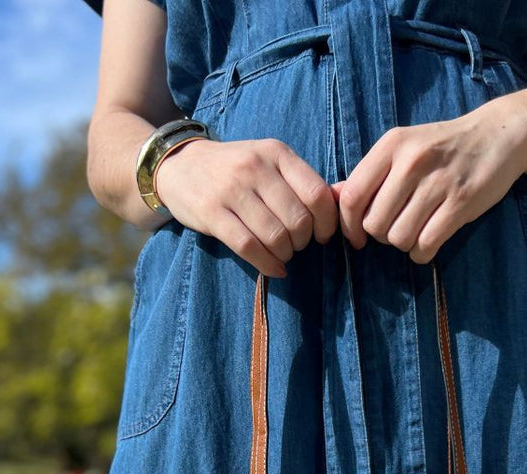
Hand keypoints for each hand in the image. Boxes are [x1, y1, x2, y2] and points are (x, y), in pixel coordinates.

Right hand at [153, 137, 340, 276]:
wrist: (180, 165)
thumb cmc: (235, 169)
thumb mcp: (270, 162)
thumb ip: (304, 181)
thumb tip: (346, 198)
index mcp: (277, 152)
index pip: (317, 194)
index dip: (327, 224)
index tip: (321, 235)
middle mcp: (255, 167)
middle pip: (298, 221)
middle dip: (302, 242)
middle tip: (295, 245)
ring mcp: (232, 190)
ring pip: (275, 237)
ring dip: (285, 255)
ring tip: (282, 254)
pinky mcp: (212, 213)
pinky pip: (249, 247)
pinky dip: (267, 265)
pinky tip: (273, 268)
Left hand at [331, 98, 526, 262]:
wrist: (499, 135)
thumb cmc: (442, 148)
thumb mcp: (402, 149)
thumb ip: (368, 174)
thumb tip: (331, 195)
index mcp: (392, 145)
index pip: (352, 197)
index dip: (349, 226)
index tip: (358, 237)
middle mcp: (413, 161)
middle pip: (375, 224)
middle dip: (382, 235)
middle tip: (398, 226)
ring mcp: (439, 182)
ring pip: (399, 238)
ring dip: (404, 244)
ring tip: (416, 229)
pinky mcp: (462, 202)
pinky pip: (426, 244)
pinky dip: (423, 252)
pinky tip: (429, 241)